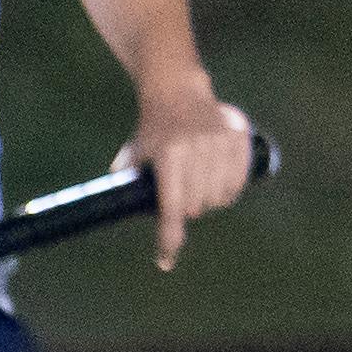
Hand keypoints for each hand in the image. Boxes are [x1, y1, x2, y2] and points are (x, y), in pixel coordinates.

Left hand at [120, 89, 256, 269]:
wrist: (177, 90)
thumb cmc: (152, 127)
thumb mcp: (135, 153)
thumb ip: (128, 181)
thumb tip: (112, 212)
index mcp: (168, 155)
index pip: (171, 208)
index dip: (168, 238)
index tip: (165, 261)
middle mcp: (196, 149)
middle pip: (197, 206)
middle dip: (189, 210)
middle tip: (183, 197)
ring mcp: (220, 143)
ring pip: (221, 197)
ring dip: (211, 201)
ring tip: (201, 187)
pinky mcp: (238, 138)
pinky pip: (239, 182)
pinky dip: (230, 189)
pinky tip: (221, 183)